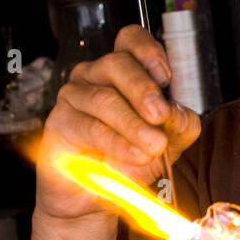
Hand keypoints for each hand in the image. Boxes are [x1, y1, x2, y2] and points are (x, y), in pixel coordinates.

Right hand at [35, 25, 200, 221]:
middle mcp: (95, 76)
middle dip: (143, 89)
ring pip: (105, 99)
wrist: (94, 198)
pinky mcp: (59, 124)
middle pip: (117, 64)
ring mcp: (74, 97)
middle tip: (161, 114)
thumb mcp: (167, 141)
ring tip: (155, 145)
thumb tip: (180, 114)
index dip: (148, 51)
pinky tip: (135, 154)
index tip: (166, 77)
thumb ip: (179, 125)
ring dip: (134, 124)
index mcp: (124, 70)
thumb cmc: (128, 160)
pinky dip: (117, 143)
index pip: (131, 40)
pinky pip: (90, 128)